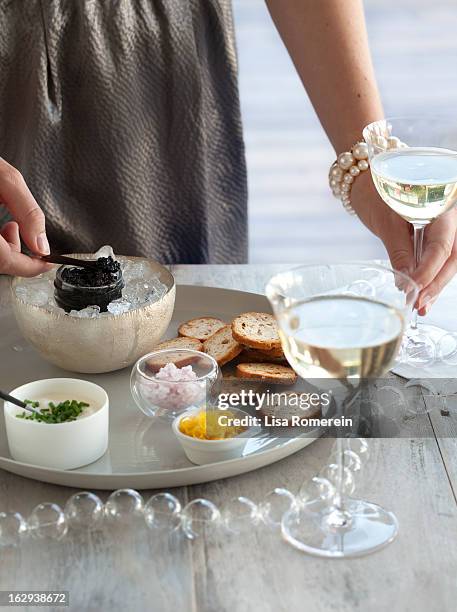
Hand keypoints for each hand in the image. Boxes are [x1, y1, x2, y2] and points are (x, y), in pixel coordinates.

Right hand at [0, 158, 51, 275]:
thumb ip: (28, 211)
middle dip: (18, 254)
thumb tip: (41, 244)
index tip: (46, 262)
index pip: (4, 260)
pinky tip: (0, 225)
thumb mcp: (4, 178)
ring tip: (11, 224)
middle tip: (30, 237)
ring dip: (4, 249)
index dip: (30, 266)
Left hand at [351, 172, 456, 314]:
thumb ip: (399, 251)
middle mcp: (450, 215)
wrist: (369, 180)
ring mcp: (446, 224)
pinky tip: (423, 293)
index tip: (416, 291)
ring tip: (422, 305)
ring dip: (435, 284)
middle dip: (437, 283)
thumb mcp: (387, 222)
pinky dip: (431, 275)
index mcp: (442, 205)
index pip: (441, 246)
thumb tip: (405, 282)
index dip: (429, 271)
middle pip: (452, 256)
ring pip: (449, 259)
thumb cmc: (376, 194)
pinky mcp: (436, 234)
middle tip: (421, 305)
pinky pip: (440, 257)